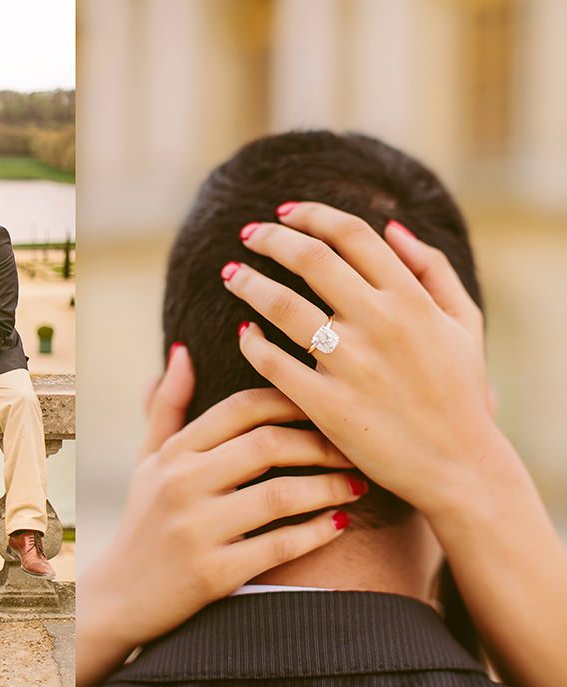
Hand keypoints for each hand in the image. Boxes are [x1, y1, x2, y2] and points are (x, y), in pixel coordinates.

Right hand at [76, 344, 363, 686]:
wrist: (119, 596)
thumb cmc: (143, 519)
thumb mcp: (148, 461)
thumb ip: (168, 406)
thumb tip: (183, 350)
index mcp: (173, 453)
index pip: (240, 408)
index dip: (290, 400)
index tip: (325, 405)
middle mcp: (181, 484)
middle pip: (267, 445)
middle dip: (321, 443)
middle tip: (353, 449)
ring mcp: (196, 530)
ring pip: (280, 495)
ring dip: (329, 488)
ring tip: (357, 485)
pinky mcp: (212, 574)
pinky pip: (279, 547)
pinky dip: (317, 533)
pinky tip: (339, 524)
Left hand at [224, 202, 502, 518]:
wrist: (459, 467)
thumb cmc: (460, 391)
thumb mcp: (464, 322)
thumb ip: (433, 269)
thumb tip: (393, 227)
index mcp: (410, 298)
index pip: (351, 234)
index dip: (311, 215)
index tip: (284, 212)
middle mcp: (379, 323)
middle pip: (309, 258)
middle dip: (270, 238)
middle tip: (246, 235)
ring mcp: (351, 364)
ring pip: (281, 305)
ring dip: (247, 282)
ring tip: (230, 273)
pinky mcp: (327, 405)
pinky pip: (272, 362)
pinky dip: (250, 341)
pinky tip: (244, 331)